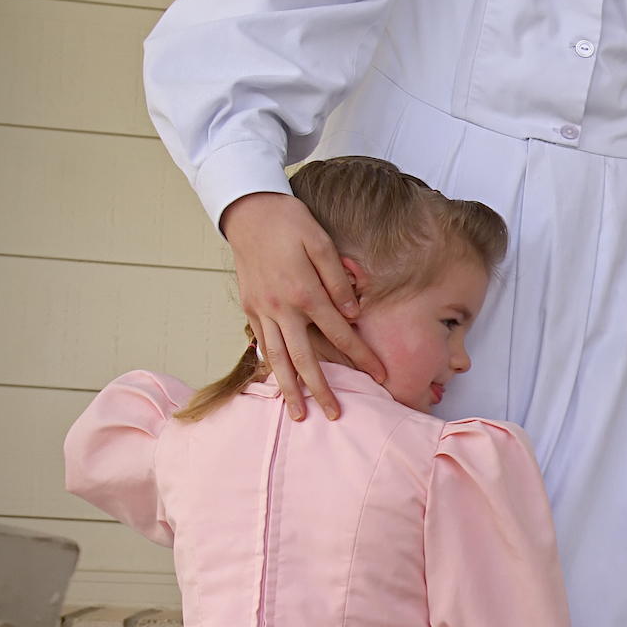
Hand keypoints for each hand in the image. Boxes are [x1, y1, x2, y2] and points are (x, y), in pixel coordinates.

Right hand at [218, 192, 385, 421]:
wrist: (248, 211)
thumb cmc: (290, 223)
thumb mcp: (321, 242)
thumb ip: (338, 280)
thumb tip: (353, 314)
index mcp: (304, 291)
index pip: (339, 333)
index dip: (361, 356)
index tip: (379, 376)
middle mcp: (281, 307)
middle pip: (305, 358)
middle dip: (321, 389)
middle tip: (335, 415)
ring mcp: (262, 309)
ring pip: (277, 358)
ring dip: (290, 388)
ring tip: (300, 414)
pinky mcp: (250, 307)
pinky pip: (262, 343)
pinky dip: (271, 366)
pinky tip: (279, 382)